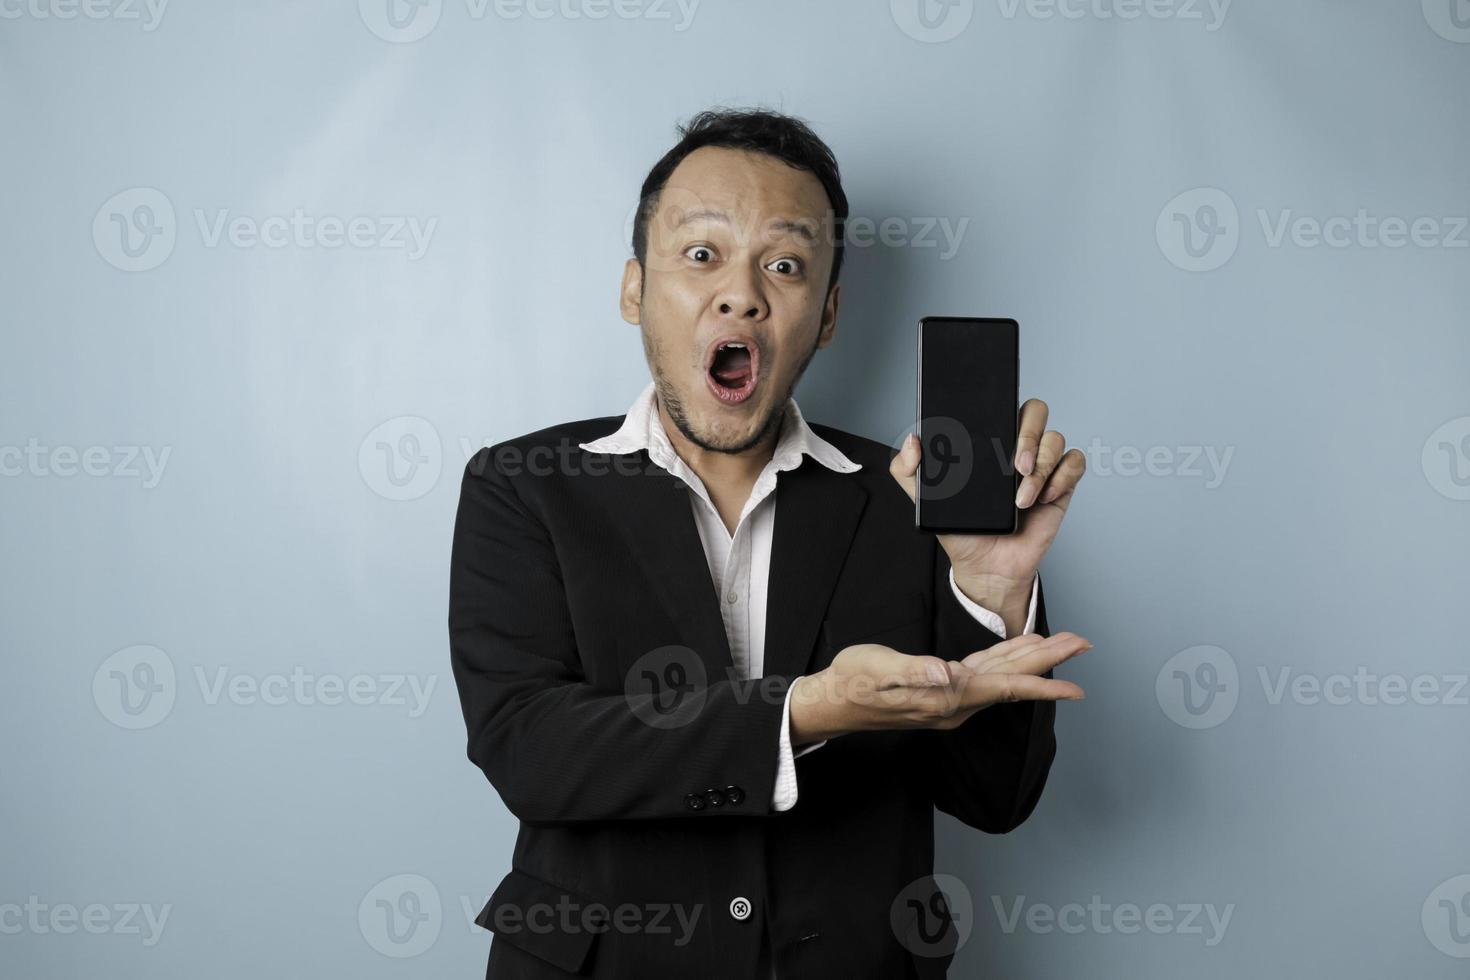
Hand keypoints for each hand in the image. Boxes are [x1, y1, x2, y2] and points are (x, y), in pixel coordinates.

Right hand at [788, 632, 1090, 744]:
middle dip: (1049, 663)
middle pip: (1012, 681)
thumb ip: (914, 670)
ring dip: (1031, 661)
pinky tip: (1016, 652)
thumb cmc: (852, 682)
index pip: (1005, 688)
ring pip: (1002, 678)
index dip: (1042, 684)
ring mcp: (950, 700)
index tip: (1076, 685)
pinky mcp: (942, 691)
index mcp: (947, 697)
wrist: (833, 702)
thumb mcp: (880, 669)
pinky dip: (1005, 662)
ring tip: (1060, 645)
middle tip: (1082, 644)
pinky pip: (984, 676)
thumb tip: (946, 674)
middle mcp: (956, 703)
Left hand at [891, 399, 1086, 619]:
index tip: (995, 427)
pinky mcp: (1061, 485)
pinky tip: (1044, 496)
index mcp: (987, 442)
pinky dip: (1062, 476)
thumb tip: (912, 440)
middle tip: (1015, 464)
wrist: (985, 566)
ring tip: (1021, 496)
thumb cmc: (961, 530)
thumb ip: (906, 470)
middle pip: (1035, 411)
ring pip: (1055, 439)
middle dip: (1029, 434)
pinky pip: (1074, 463)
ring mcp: (1041, 465)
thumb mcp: (924, 499)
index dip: (1004, 404)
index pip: (1002, 404)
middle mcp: (1016, 447)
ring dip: (1042, 466)